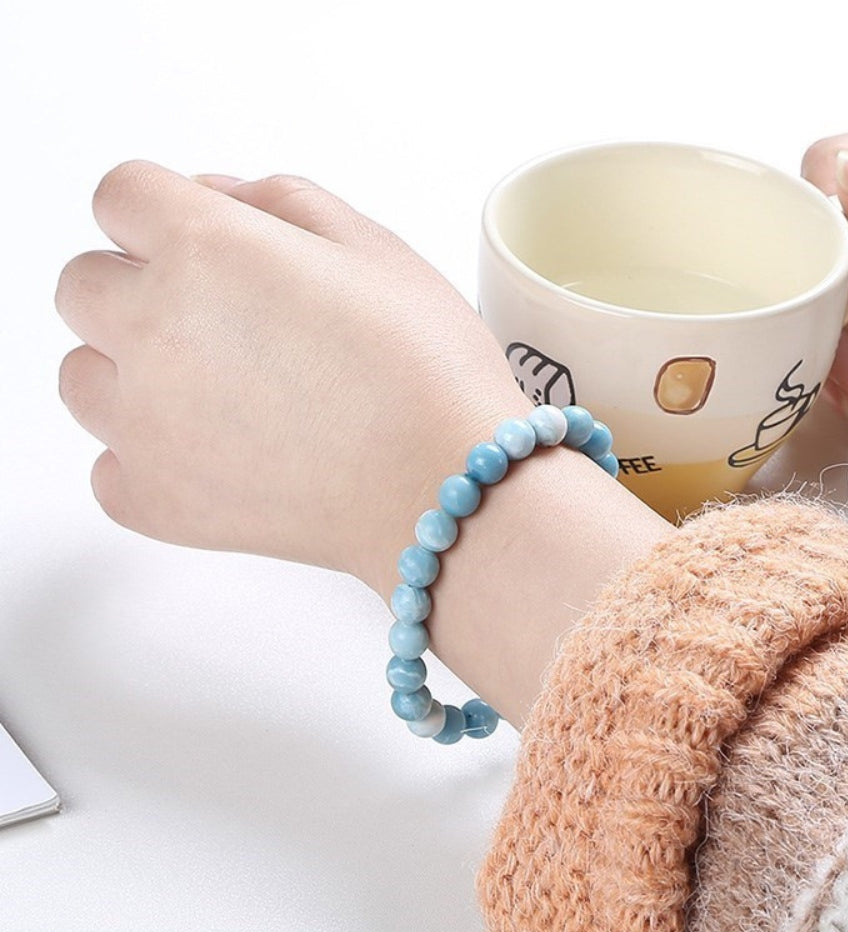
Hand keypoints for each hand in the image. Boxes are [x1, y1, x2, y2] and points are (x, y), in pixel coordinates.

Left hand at [56, 162, 528, 592]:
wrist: (445, 491)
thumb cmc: (428, 375)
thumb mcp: (376, 248)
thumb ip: (282, 200)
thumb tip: (216, 196)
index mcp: (203, 248)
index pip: (119, 195)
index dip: (165, 214)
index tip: (200, 245)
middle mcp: (151, 328)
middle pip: (83, 284)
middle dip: (140, 290)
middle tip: (223, 326)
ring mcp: (140, 424)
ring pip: (81, 376)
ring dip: (130, 373)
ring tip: (221, 396)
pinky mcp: (151, 500)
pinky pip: (110, 466)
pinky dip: (153, 459)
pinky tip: (224, 456)